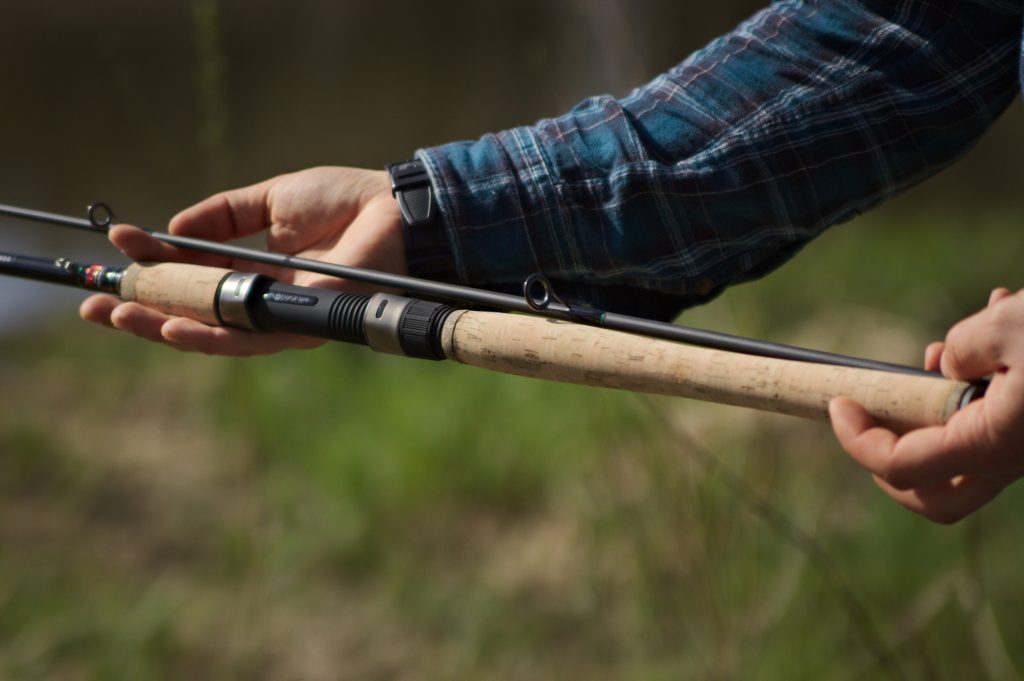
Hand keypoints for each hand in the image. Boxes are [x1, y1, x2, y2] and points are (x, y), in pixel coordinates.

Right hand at [80, 166, 405, 354]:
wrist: (394, 209)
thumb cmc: (344, 201)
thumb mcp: (269, 200)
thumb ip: (221, 218)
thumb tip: (169, 232)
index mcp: (256, 272)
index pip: (193, 280)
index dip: (151, 271)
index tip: (113, 254)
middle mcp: (266, 301)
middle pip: (194, 316)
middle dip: (142, 311)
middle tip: (93, 306)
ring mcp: (283, 317)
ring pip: (213, 334)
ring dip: (162, 326)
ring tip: (118, 315)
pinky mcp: (304, 325)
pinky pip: (249, 338)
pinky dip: (208, 335)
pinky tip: (172, 327)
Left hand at [829, 288, 1023, 523]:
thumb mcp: (1014, 322)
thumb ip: (965, 344)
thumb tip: (947, 363)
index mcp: (996, 442)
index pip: (902, 466)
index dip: (856, 440)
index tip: (836, 403)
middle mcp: (1013, 458)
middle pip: (932, 496)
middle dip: (889, 464)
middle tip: (867, 419)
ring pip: (963, 460)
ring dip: (933, 413)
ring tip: (941, 352)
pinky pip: (995, 420)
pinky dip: (976, 387)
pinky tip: (994, 321)